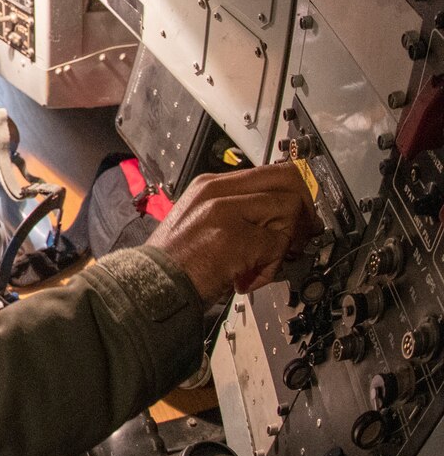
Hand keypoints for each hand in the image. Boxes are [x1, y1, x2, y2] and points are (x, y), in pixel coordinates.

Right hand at [149, 163, 320, 302]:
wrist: (154, 284)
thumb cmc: (176, 261)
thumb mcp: (201, 221)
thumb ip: (236, 210)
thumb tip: (277, 216)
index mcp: (209, 185)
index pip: (268, 171)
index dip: (293, 191)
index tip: (300, 212)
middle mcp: (217, 190)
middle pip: (286, 179)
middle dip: (301, 208)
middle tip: (300, 234)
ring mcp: (225, 210)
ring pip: (288, 208)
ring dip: (285, 240)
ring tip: (263, 263)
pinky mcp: (235, 235)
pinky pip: (278, 242)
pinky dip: (272, 265)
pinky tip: (250, 276)